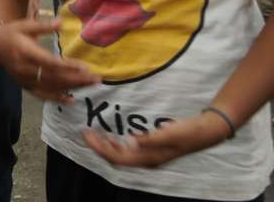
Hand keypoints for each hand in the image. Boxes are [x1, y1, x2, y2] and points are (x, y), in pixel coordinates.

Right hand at [0, 17, 99, 102]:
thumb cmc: (13, 32)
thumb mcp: (25, 25)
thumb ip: (43, 25)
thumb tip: (61, 22)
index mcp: (26, 52)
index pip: (49, 62)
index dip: (67, 66)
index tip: (85, 67)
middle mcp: (25, 69)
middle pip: (54, 77)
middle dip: (77, 79)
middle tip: (96, 78)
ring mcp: (25, 80)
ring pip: (51, 87)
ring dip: (72, 87)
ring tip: (90, 85)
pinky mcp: (25, 86)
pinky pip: (42, 95)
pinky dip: (57, 98)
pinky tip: (71, 100)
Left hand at [83, 111, 230, 167]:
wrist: (205, 131)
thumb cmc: (188, 132)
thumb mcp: (169, 134)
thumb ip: (149, 140)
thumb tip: (130, 142)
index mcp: (148, 158)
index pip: (117, 158)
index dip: (100, 148)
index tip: (87, 134)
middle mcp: (146, 160)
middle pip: (116, 158)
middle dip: (99, 147)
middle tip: (85, 132)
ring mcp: (148, 156)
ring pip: (120, 155)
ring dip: (105, 146)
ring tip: (93, 134)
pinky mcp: (151, 149)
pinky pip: (128, 150)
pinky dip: (116, 144)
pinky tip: (111, 136)